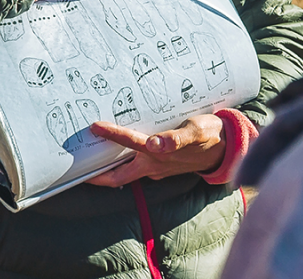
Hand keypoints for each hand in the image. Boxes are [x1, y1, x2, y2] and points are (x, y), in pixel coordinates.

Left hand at [86, 115, 225, 185]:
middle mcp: (154, 165)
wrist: (226, 148)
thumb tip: (156, 143)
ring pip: (125, 173)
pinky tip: (117, 153)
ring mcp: (157, 168)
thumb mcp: (196, 131)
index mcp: (159, 155)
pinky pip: (136, 167)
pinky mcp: (162, 166)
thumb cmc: (210, 136)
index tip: (94, 126)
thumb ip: (177, 138)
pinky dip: (123, 163)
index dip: (111, 135)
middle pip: (118, 176)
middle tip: (76, 168)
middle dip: (96, 175)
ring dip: (107, 169)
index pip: (129, 144)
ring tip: (90, 158)